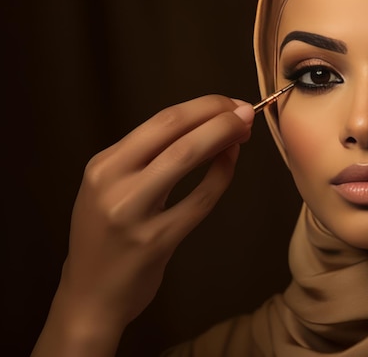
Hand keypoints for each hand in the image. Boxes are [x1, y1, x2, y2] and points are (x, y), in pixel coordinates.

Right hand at [32, 95, 253, 355]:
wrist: (89, 297)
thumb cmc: (107, 238)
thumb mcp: (114, 190)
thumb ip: (151, 160)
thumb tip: (206, 128)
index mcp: (103, 165)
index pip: (161, 119)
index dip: (202, 106)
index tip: (228, 103)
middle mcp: (113, 182)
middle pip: (174, 129)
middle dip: (217, 115)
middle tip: (246, 111)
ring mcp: (132, 212)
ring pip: (186, 157)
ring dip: (222, 138)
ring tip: (244, 132)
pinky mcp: (155, 241)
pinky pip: (200, 200)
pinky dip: (221, 177)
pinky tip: (231, 165)